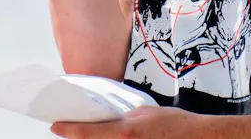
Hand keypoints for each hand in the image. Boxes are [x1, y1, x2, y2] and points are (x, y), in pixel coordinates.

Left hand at [51, 106, 204, 138]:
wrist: (196, 138)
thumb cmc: (173, 124)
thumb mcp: (143, 113)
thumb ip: (123, 119)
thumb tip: (108, 119)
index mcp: (124, 133)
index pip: (88, 132)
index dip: (68, 129)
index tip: (55, 125)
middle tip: (68, 131)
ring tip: (86, 136)